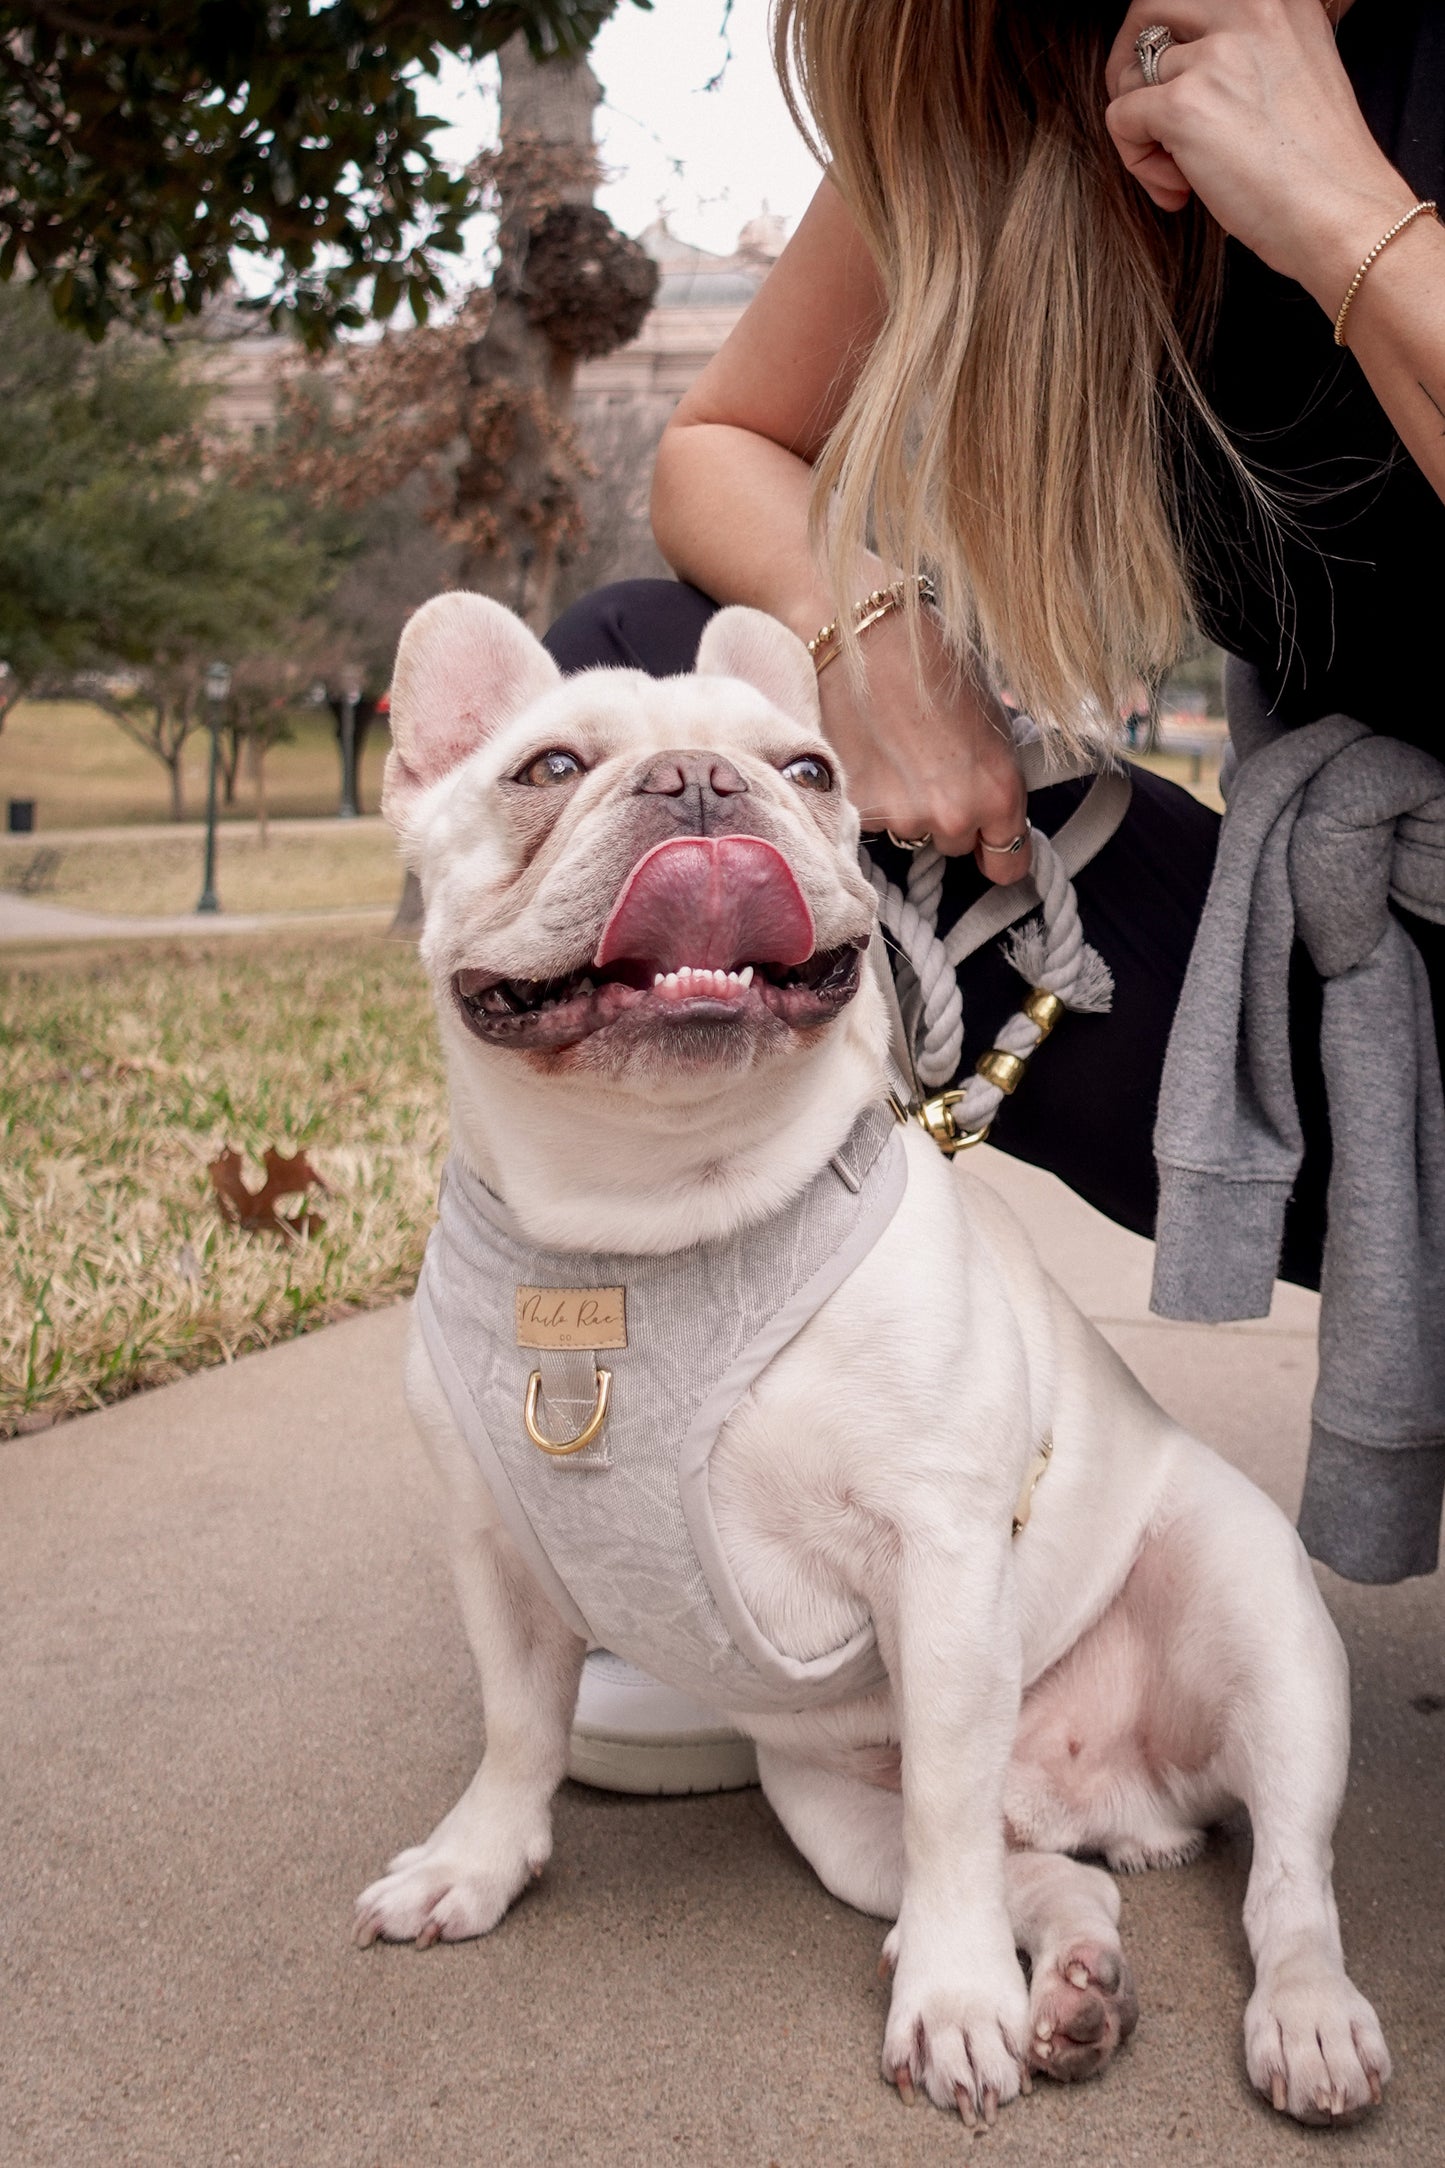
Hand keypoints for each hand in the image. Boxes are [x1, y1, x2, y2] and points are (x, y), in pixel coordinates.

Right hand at [817, 608, 1031, 883]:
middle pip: (955, 845)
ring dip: (907, 805)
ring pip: (911, 831)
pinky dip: (872, 794)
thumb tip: (997, 799)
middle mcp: (952, 816)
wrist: (868, 636)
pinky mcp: (856, 807)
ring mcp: (900, 816)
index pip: (1008, 865)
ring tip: (897, 751)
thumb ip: (997, 771)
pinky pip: (873, 818)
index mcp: (999, 793)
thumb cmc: (934, 661)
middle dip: (948, 816)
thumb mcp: (993, 716)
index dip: (999, 851)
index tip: (991, 843)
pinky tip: (871, 752)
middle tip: (933, 766)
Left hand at [1104, 1, 1417, 311]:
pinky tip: (1181, 190)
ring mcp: (1215, 54)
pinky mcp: (1185, 104)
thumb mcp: (1294, 68)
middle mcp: (1248, 8)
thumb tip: (1177, 60)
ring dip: (1142, 131)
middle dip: (1131, 68)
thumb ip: (1244, 49)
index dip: (1175, 45)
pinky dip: (1138, 162)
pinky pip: (1120, 119)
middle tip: (1151, 120)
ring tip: (1183, 172)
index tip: (1185, 88)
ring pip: (1128, 76)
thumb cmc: (1318, 165)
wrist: (1342, 214)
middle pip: (1148, 9)